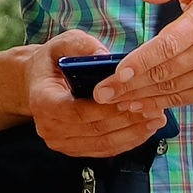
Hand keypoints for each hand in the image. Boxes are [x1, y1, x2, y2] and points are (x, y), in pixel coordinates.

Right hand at [27, 26, 165, 155]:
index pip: (78, 112)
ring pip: (103, 144)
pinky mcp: (74, 149)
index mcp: (42, 101)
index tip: (133, 100)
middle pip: (95, 131)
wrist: (37, 83)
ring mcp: (61, 142)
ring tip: (155, 119)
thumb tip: (103, 55)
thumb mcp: (63, 43)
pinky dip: (127, 141)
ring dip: (132, 134)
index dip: (107, 110)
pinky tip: (144, 129)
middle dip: (127, 121)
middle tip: (155, 109)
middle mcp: (48, 127)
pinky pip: (104, 150)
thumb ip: (82, 45)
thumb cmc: (53, 62)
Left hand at [105, 0, 192, 108]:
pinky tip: (139, 105)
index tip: (117, 72)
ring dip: (141, 98)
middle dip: (130, 85)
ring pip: (172, 88)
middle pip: (165, 72)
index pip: (168, 45)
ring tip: (113, 102)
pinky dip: (161, 103)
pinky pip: (185, 98)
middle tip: (101, 93)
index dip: (142, 61)